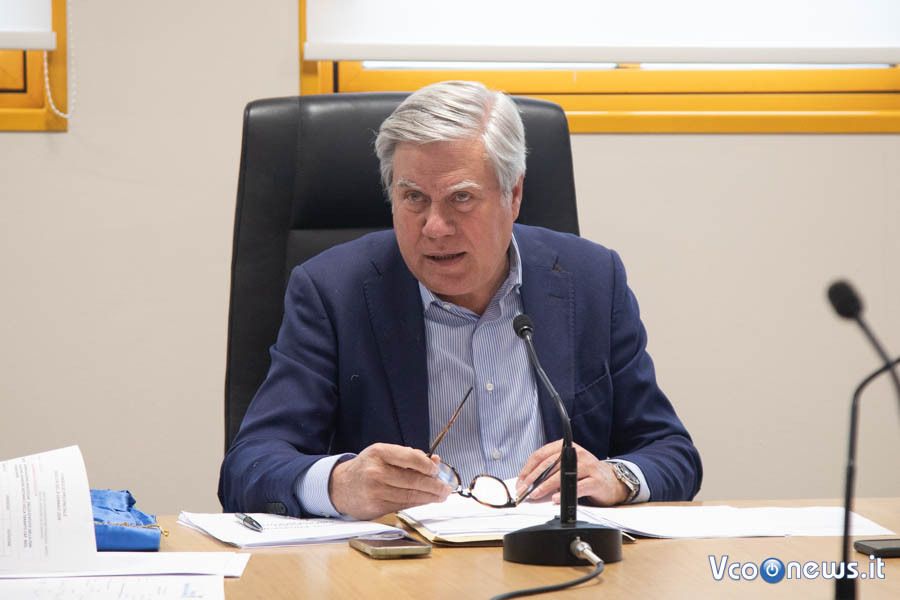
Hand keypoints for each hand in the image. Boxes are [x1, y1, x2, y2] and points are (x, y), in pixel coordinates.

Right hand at [329, 443, 451, 519]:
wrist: (340, 487)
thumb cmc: (366, 468)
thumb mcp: (383, 454)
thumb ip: (408, 456)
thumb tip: (435, 461)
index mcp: (379, 453)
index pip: (411, 458)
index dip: (428, 466)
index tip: (437, 470)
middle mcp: (376, 471)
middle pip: (413, 480)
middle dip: (434, 485)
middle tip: (445, 488)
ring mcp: (375, 491)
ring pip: (410, 495)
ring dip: (429, 497)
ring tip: (440, 496)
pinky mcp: (376, 507)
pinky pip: (403, 505)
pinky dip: (417, 503)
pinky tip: (426, 501)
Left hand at [515, 440, 628, 506]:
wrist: (612, 481)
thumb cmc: (586, 474)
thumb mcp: (567, 466)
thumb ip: (550, 470)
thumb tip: (529, 482)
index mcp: (566, 447)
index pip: (542, 454)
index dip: (528, 468)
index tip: (521, 481)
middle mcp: (577, 453)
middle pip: (549, 465)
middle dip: (533, 479)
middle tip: (524, 490)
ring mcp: (588, 466)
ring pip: (562, 475)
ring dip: (545, 486)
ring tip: (536, 494)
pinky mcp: (596, 480)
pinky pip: (577, 487)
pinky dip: (564, 494)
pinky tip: (555, 499)